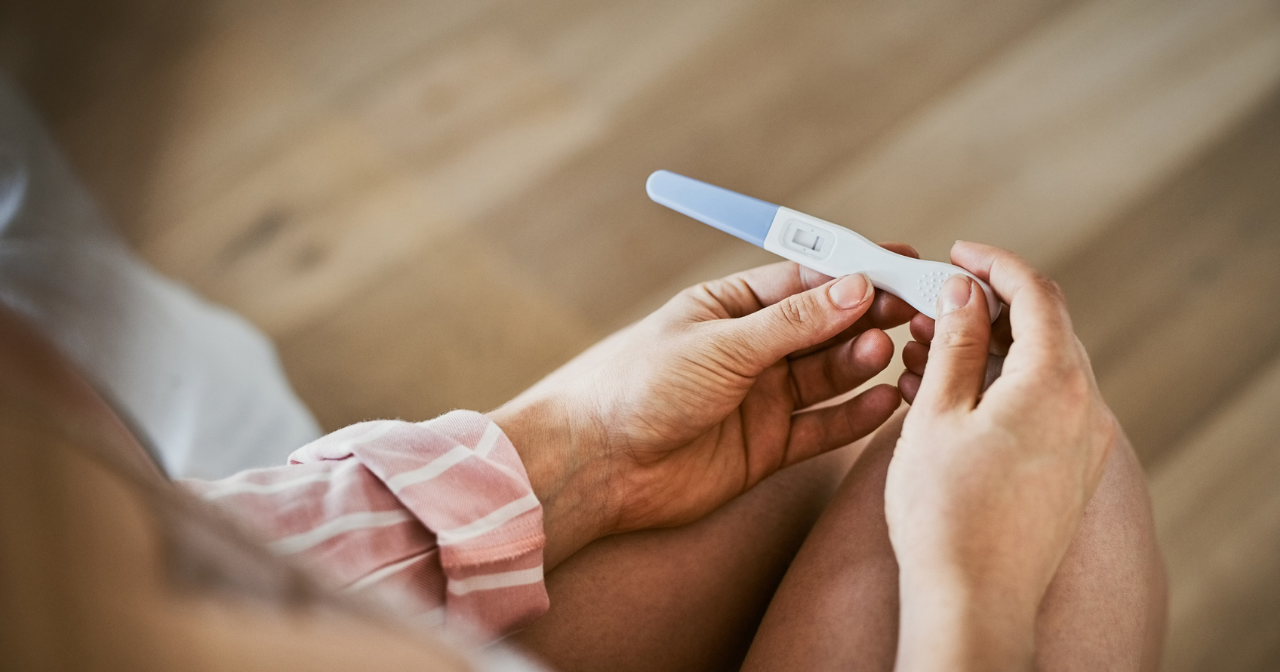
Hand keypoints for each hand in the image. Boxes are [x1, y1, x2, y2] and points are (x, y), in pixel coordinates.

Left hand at [489, 245, 919, 568]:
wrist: (597, 464)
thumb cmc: (639, 386)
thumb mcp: (719, 344)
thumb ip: (792, 323)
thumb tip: (854, 287)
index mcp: (731, 307)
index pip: (805, 280)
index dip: (854, 273)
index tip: (902, 267)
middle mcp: (751, 350)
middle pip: (825, 327)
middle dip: (868, 317)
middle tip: (910, 311)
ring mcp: (761, 399)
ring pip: (829, 376)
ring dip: (862, 362)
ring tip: (887, 351)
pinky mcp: (767, 448)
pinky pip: (823, 428)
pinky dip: (855, 416)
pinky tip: (886, 401)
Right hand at [884, 242, 1119, 670]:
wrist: (973, 600)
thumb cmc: (946, 512)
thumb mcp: (936, 412)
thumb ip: (954, 342)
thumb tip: (961, 292)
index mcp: (1054, 382)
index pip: (1036, 293)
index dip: (994, 263)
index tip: (957, 254)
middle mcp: (1084, 407)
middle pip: (1043, 328)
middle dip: (985, 309)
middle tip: (929, 308)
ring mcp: (1083, 442)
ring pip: (1040, 369)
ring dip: (988, 350)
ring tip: (925, 354)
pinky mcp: (1071, 471)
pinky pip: (1041, 406)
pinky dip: (1000, 388)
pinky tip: (949, 398)